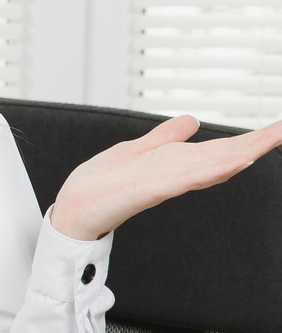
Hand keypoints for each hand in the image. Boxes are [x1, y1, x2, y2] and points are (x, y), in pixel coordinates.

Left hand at [50, 113, 281, 240]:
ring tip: (269, 141)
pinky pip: (182, 178)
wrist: (72, 211)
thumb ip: (164, 137)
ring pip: (209, 165)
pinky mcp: (147, 190)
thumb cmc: (100, 187)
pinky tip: (230, 161)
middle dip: (256, 143)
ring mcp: (163, 182)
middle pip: (222, 156)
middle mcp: (174, 174)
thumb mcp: (136, 150)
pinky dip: (206, 170)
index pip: (218, 149)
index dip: (249, 138)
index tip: (278, 127)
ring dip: (240, 153)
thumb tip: (191, 120)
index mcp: (174, 164)